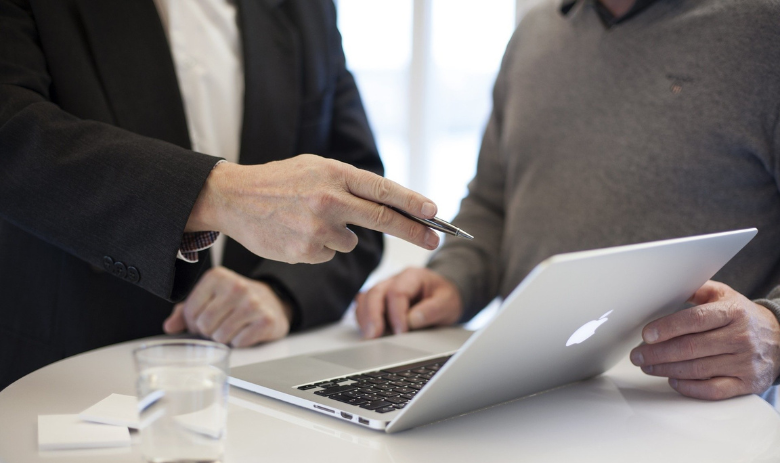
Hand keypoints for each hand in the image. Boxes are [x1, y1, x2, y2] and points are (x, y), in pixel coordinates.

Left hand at [163, 267, 291, 346]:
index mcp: (217, 277)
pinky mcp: (266, 320)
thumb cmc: (234, 301)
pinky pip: (239, 342)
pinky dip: (239, 342)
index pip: (190, 311)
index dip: (193, 322)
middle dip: (208, 332)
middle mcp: (236, 286)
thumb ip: (185, 311)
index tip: (203, 319)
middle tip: (218, 326)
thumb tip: (169, 327)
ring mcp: (253, 303)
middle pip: (204, 325)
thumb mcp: (209, 298)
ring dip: (223, 338)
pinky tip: (245, 331)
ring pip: (220, 336)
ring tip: (232, 328)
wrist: (272, 302)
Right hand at [185, 155, 440, 263]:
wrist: (234, 198)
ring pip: (351, 241)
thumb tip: (387, 204)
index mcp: (334, 173)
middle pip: (383, 219)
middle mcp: (329, 200)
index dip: (413, 203)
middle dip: (414, 231)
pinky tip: (297, 232)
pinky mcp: (306, 251)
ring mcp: (317, 228)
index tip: (435, 212)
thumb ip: (349, 183)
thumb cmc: (279, 181)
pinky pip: (329, 253)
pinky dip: (319, 246)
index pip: (383, 190)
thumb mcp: (315, 167)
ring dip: (340, 235)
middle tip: (435, 239)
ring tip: (308, 219)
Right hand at [355, 267, 462, 338]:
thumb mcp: (448, 303)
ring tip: (369, 337)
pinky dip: (363, 320)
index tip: (401, 332)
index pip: (397, 292)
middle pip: (375, 293)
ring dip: (365, 318)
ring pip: (365, 299)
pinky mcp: (378, 302)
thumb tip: (412, 320)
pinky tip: (369, 333)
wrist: (443, 296)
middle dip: (373, 316)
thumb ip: (432, 310)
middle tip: (373, 336)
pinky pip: (363, 307)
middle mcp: (394, 280)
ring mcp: (384, 290)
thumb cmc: (444, 298)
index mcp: (412, 276)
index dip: (396, 314)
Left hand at [630, 280, 779, 399]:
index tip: (646, 335)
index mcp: (732, 312)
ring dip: (666, 369)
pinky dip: (689, 388)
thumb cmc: (743, 316)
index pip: (695, 320)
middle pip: (691, 348)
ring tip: (647, 366)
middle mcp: (740, 338)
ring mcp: (744, 363)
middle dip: (657, 353)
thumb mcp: (724, 295)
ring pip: (697, 369)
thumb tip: (665, 287)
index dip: (667, 328)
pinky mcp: (747, 383)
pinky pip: (713, 390)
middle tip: (637, 355)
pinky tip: (673, 380)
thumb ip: (696, 290)